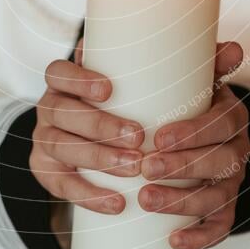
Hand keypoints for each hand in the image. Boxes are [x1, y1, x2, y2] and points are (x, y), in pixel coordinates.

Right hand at [29, 38, 144, 214]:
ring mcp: (43, 140)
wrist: (82, 138)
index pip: (57, 72)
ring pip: (61, 147)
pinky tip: (117, 203)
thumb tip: (205, 45)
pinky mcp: (45, 171)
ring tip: (134, 167)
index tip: (109, 89)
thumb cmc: (115, 101)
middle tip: (137, 136)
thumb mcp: (123, 79)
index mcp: (62, 82)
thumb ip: (151, 62)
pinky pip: (62, 186)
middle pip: (63, 112)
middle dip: (100, 125)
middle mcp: (48, 108)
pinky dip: (90, 196)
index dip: (79, 79)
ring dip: (99, 159)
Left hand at [138, 41, 249, 248]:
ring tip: (145, 200)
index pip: (222, 123)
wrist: (197, 131)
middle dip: (183, 167)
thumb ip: (191, 54)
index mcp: (230, 113)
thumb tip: (224, 42)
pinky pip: (221, 228)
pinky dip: (200, 238)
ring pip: (217, 198)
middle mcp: (237, 148)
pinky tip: (172, 241)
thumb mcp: (189, 75)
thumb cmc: (182, 98)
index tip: (157, 137)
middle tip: (144, 168)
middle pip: (221, 163)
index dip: (193, 133)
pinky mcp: (223, 209)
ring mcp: (231, 182)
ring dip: (182, 203)